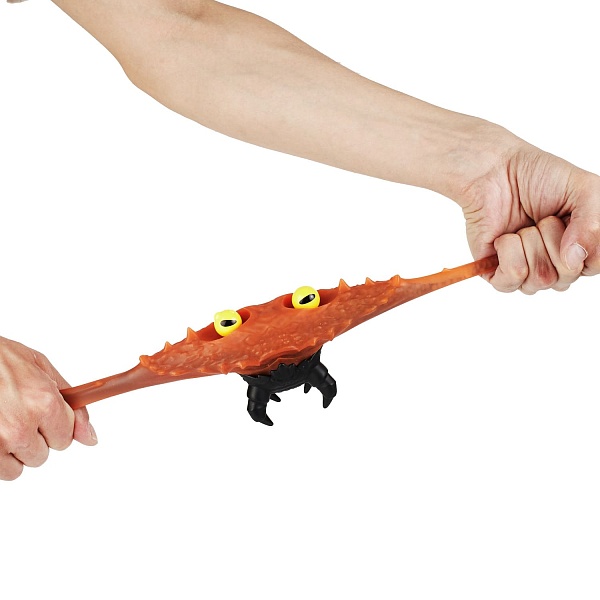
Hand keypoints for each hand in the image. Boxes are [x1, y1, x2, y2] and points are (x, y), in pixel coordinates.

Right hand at [0, 336, 96, 480]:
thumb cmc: (0, 359)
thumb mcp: (42, 369)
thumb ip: (71, 405)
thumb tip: (90, 437)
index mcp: (44, 402)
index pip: (65, 438)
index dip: (55, 426)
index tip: (44, 417)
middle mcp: (22, 425)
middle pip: (43, 454)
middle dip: (34, 438)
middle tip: (17, 415)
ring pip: (20, 465)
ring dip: (14, 450)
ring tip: (3, 423)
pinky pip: (1, 472)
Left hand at [457, 130, 599, 293]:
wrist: (495, 172)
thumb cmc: (539, 178)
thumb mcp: (585, 189)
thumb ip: (595, 224)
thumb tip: (574, 259)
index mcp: (583, 250)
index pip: (594, 265)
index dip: (582, 238)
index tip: (568, 215)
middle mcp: (558, 267)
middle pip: (567, 274)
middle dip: (553, 237)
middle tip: (543, 218)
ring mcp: (529, 274)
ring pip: (541, 277)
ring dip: (531, 241)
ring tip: (524, 226)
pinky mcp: (499, 275)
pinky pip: (513, 276)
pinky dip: (509, 250)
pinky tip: (505, 237)